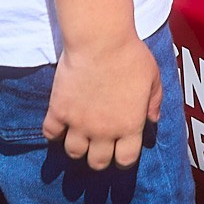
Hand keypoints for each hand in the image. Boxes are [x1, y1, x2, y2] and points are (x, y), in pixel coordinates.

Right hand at [42, 35, 163, 170]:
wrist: (100, 41)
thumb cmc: (130, 56)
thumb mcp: (153, 79)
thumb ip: (154, 103)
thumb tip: (152, 119)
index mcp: (129, 126)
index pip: (125, 160)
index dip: (123, 158)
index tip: (120, 151)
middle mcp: (103, 131)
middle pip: (97, 163)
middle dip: (99, 158)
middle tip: (98, 146)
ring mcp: (78, 123)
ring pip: (73, 152)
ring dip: (77, 147)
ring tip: (79, 136)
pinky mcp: (59, 110)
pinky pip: (50, 133)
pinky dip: (53, 132)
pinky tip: (59, 124)